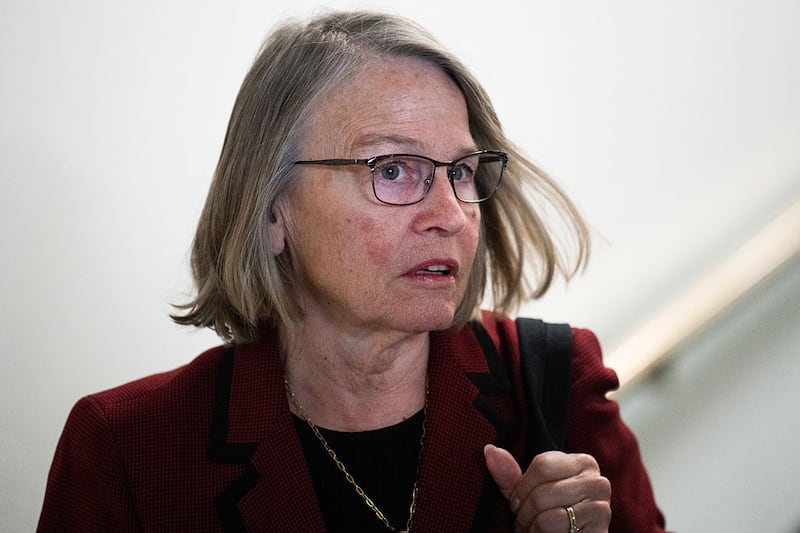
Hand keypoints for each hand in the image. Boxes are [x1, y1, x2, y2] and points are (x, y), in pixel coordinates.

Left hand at [484, 444, 610, 531]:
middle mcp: (598, 481)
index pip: (543, 464)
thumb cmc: (548, 515)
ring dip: (532, 527)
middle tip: (524, 520)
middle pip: (543, 492)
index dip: (522, 486)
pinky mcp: (599, 530)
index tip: (516, 501)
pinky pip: (556, 529)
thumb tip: (490, 450)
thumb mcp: (526, 492)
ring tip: (533, 529)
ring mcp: (602, 507)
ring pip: (548, 515)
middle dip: (525, 512)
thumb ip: (509, 474)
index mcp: (582, 463)